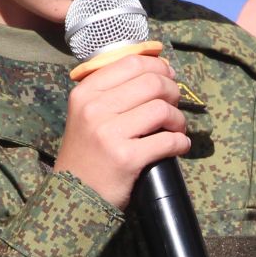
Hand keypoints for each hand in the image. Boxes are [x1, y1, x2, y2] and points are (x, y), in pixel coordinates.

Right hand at [54, 54, 188, 210]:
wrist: (74, 195)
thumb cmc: (87, 152)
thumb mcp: (87, 114)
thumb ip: (113, 90)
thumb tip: (159, 67)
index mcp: (85, 93)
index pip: (131, 62)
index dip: (158, 66)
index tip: (168, 76)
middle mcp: (94, 109)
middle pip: (151, 82)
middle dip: (173, 92)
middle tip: (174, 105)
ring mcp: (109, 133)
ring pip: (162, 109)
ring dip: (178, 119)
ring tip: (176, 128)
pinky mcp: (126, 157)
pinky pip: (168, 140)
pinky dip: (181, 142)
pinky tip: (179, 146)